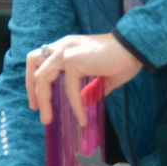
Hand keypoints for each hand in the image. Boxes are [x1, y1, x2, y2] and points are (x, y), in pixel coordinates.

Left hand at [25, 33, 141, 127]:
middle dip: (31, 87)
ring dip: (43, 100)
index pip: (42, 58)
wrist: (135, 48)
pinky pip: (69, 90)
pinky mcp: (73, 62)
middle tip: (36, 108)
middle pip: (33, 62)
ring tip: (47, 119)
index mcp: (68, 46)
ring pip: (42, 78)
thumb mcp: (103, 76)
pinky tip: (81, 118)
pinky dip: (74, 106)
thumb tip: (86, 102)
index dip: (36, 77)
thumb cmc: (123, 58)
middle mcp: (63, 46)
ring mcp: (66, 52)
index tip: (39, 97)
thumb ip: (92, 87)